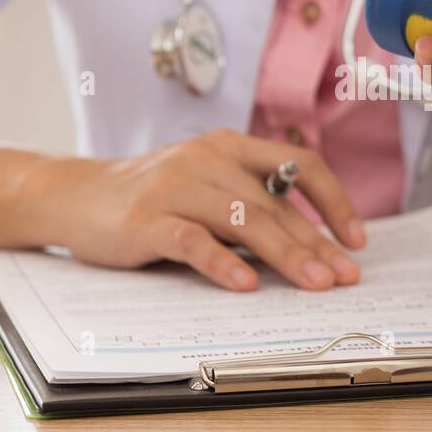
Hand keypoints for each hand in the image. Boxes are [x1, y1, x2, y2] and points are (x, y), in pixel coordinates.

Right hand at [25, 129, 365, 290]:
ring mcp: (174, 187)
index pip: (298, 165)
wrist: (75, 196)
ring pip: (242, 219)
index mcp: (229, 146)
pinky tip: (246, 284)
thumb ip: (250, 204)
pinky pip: (192, 240)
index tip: (356, 240)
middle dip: (316, 243)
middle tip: (344, 277)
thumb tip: (314, 246)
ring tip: (313, 283)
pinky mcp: (145, 219)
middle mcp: (206, 158)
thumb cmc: (152, 198)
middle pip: (274, 203)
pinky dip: (222, 263)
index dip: (334, 201)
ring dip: (284, 255)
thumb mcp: (206, 187)